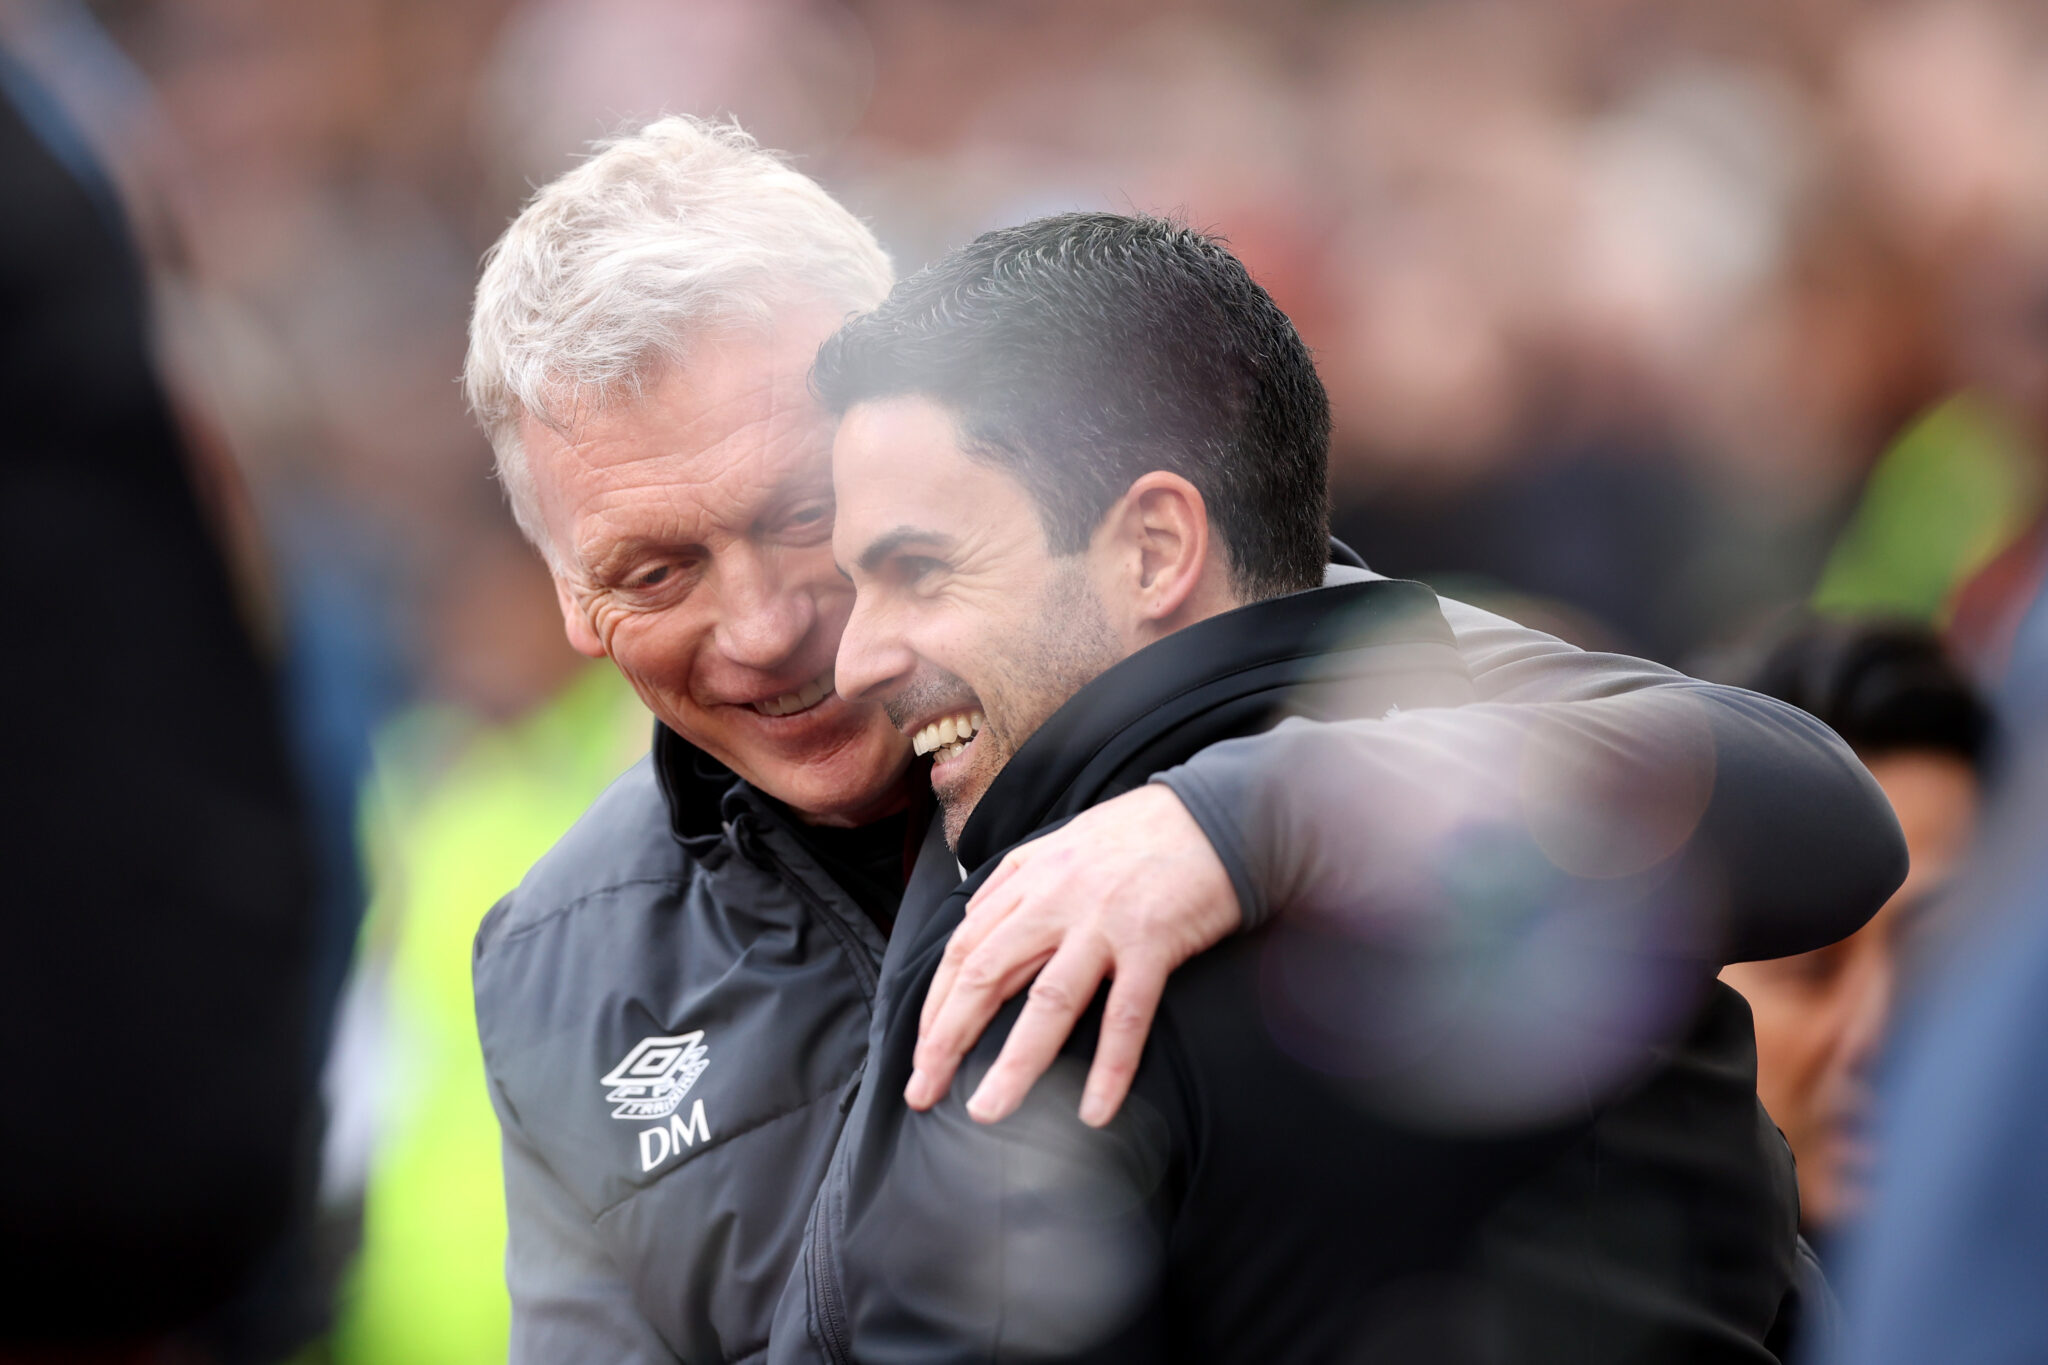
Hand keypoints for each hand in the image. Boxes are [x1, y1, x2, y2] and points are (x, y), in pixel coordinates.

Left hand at [905, 783, 1240, 1126]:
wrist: (1218, 813)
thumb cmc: (1143, 833)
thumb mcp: (1066, 841)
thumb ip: (1018, 878)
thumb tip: (973, 916)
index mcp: (1031, 878)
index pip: (964, 947)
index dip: (937, 1004)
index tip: (922, 1050)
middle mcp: (1057, 900)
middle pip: (986, 976)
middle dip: (947, 1038)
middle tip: (925, 1090)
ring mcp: (1104, 923)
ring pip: (1048, 1002)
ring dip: (1014, 1063)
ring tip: (987, 1111)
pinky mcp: (1153, 942)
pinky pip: (1127, 1014)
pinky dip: (1111, 1066)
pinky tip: (1095, 1111)